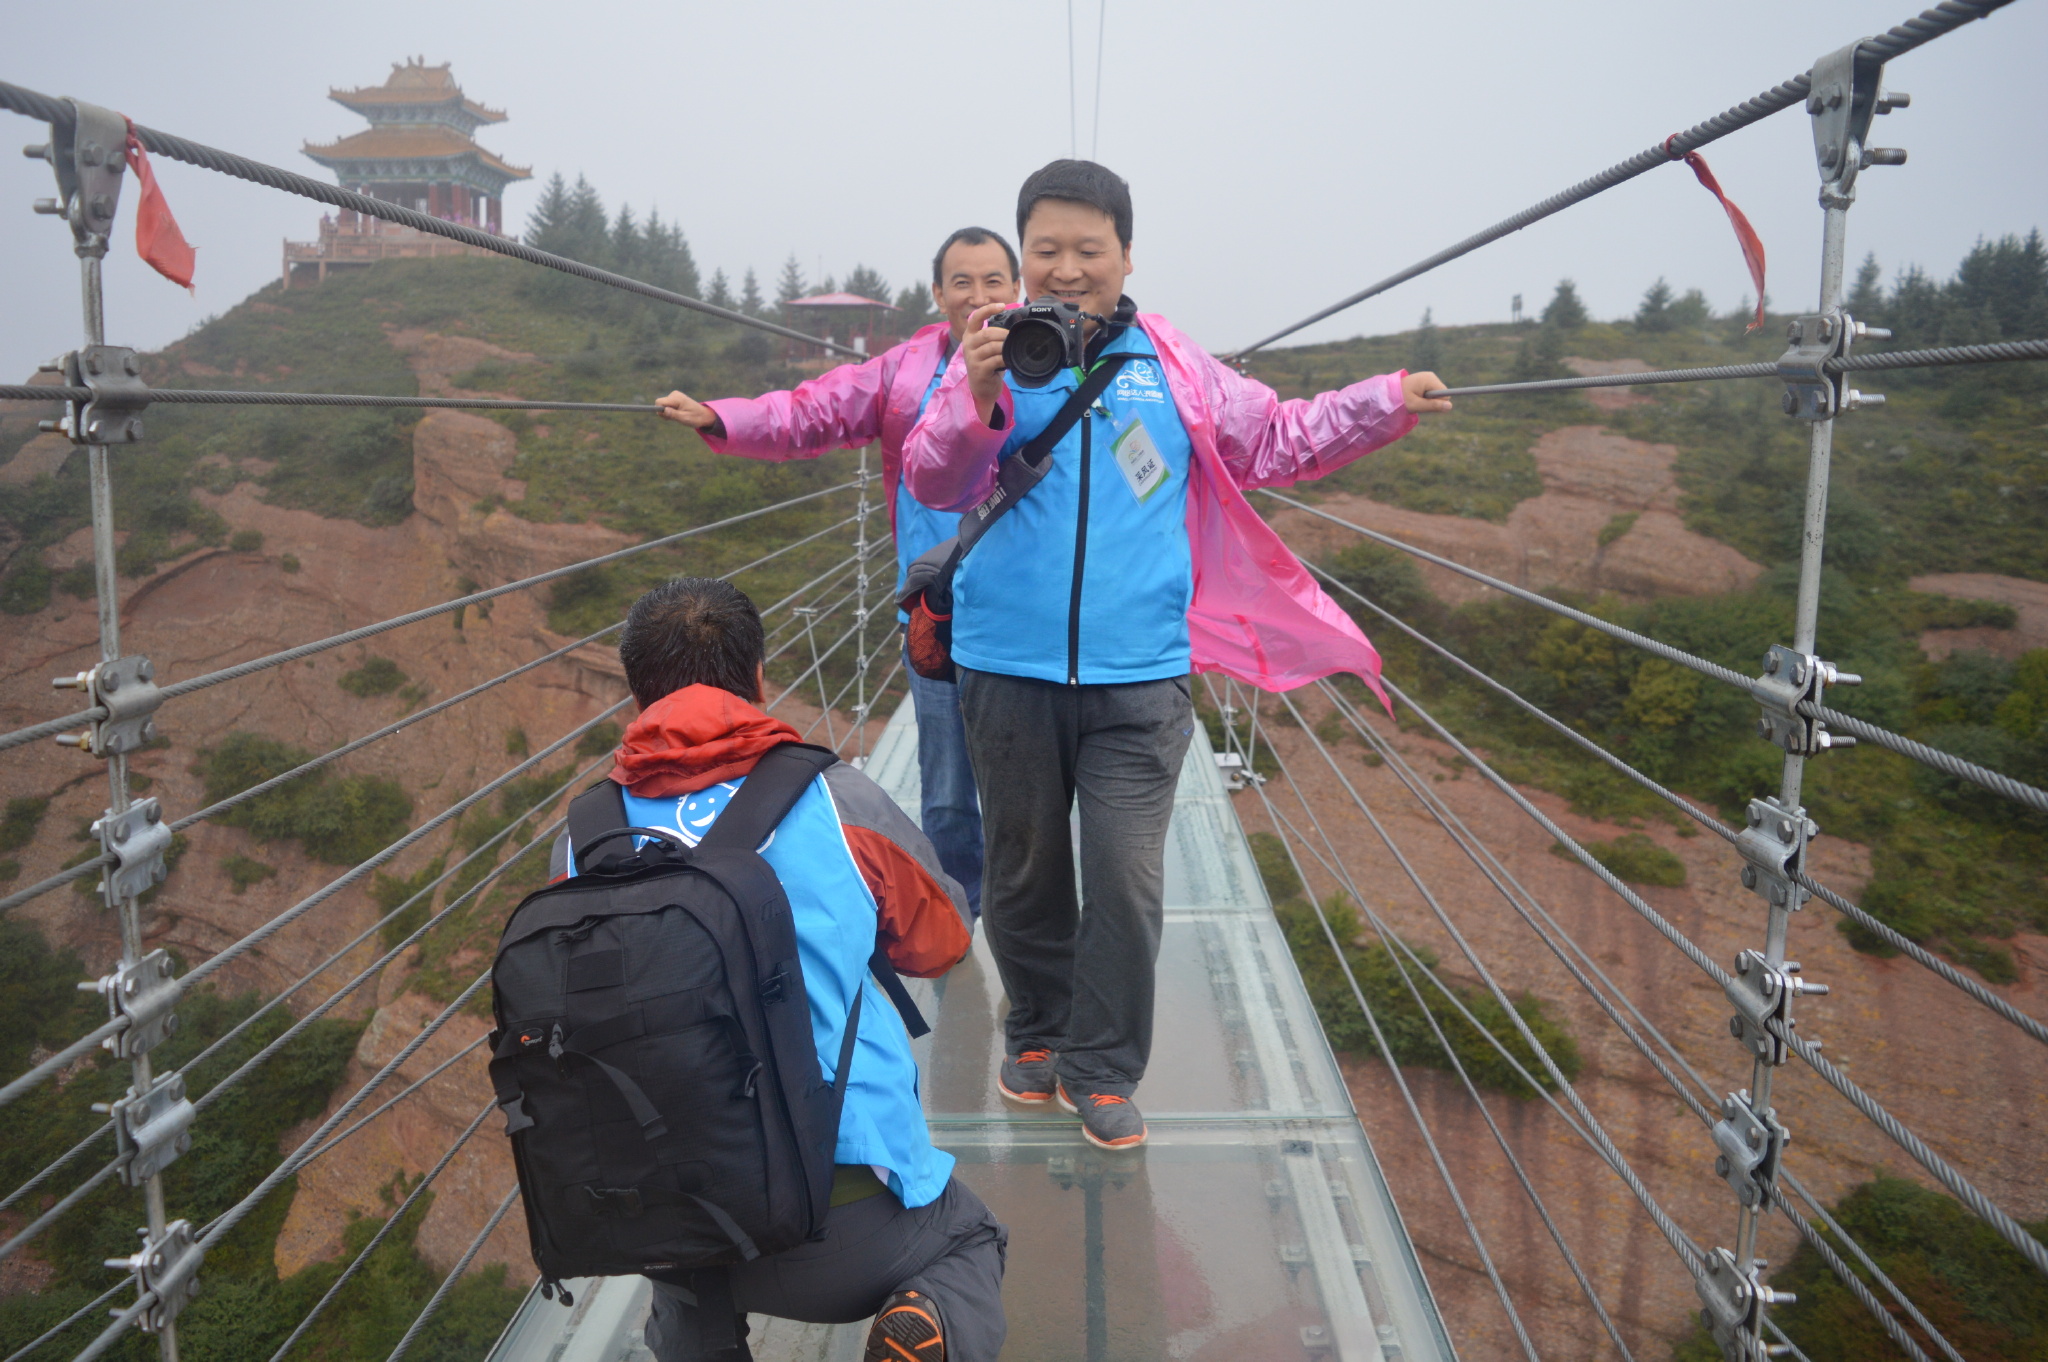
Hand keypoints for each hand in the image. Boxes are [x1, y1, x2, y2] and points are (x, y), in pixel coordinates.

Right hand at [656, 390, 717, 427]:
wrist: (704, 415)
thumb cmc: (695, 417)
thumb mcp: (684, 418)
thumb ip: (673, 414)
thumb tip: (663, 410)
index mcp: (677, 398)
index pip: (659, 402)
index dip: (660, 410)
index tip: (667, 417)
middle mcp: (674, 394)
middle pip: (660, 403)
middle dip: (664, 412)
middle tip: (675, 418)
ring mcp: (674, 395)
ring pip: (662, 404)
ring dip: (668, 412)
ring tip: (678, 416)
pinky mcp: (674, 398)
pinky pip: (666, 404)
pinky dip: (670, 410)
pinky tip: (677, 413)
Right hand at [962, 301, 1009, 425]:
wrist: (982, 387)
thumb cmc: (988, 364)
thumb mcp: (989, 347)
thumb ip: (996, 335)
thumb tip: (1016, 321)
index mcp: (970, 335)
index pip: (976, 317)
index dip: (988, 309)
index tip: (1002, 306)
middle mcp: (968, 345)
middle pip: (987, 333)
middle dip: (1003, 335)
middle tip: (1013, 338)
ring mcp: (972, 358)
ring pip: (992, 347)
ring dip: (1005, 347)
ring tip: (1012, 350)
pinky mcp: (978, 370)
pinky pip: (995, 360)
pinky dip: (1005, 359)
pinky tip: (1009, 360)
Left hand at [1403, 371, 1452, 413]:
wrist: (1387, 393)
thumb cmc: (1400, 399)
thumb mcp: (1416, 405)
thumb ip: (1433, 406)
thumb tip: (1450, 406)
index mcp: (1429, 379)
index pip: (1445, 394)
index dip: (1437, 402)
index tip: (1425, 404)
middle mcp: (1431, 376)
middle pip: (1441, 394)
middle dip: (1432, 401)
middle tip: (1417, 403)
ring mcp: (1428, 378)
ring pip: (1436, 394)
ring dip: (1427, 400)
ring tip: (1415, 400)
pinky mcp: (1425, 381)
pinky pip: (1431, 393)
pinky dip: (1424, 398)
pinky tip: (1415, 397)